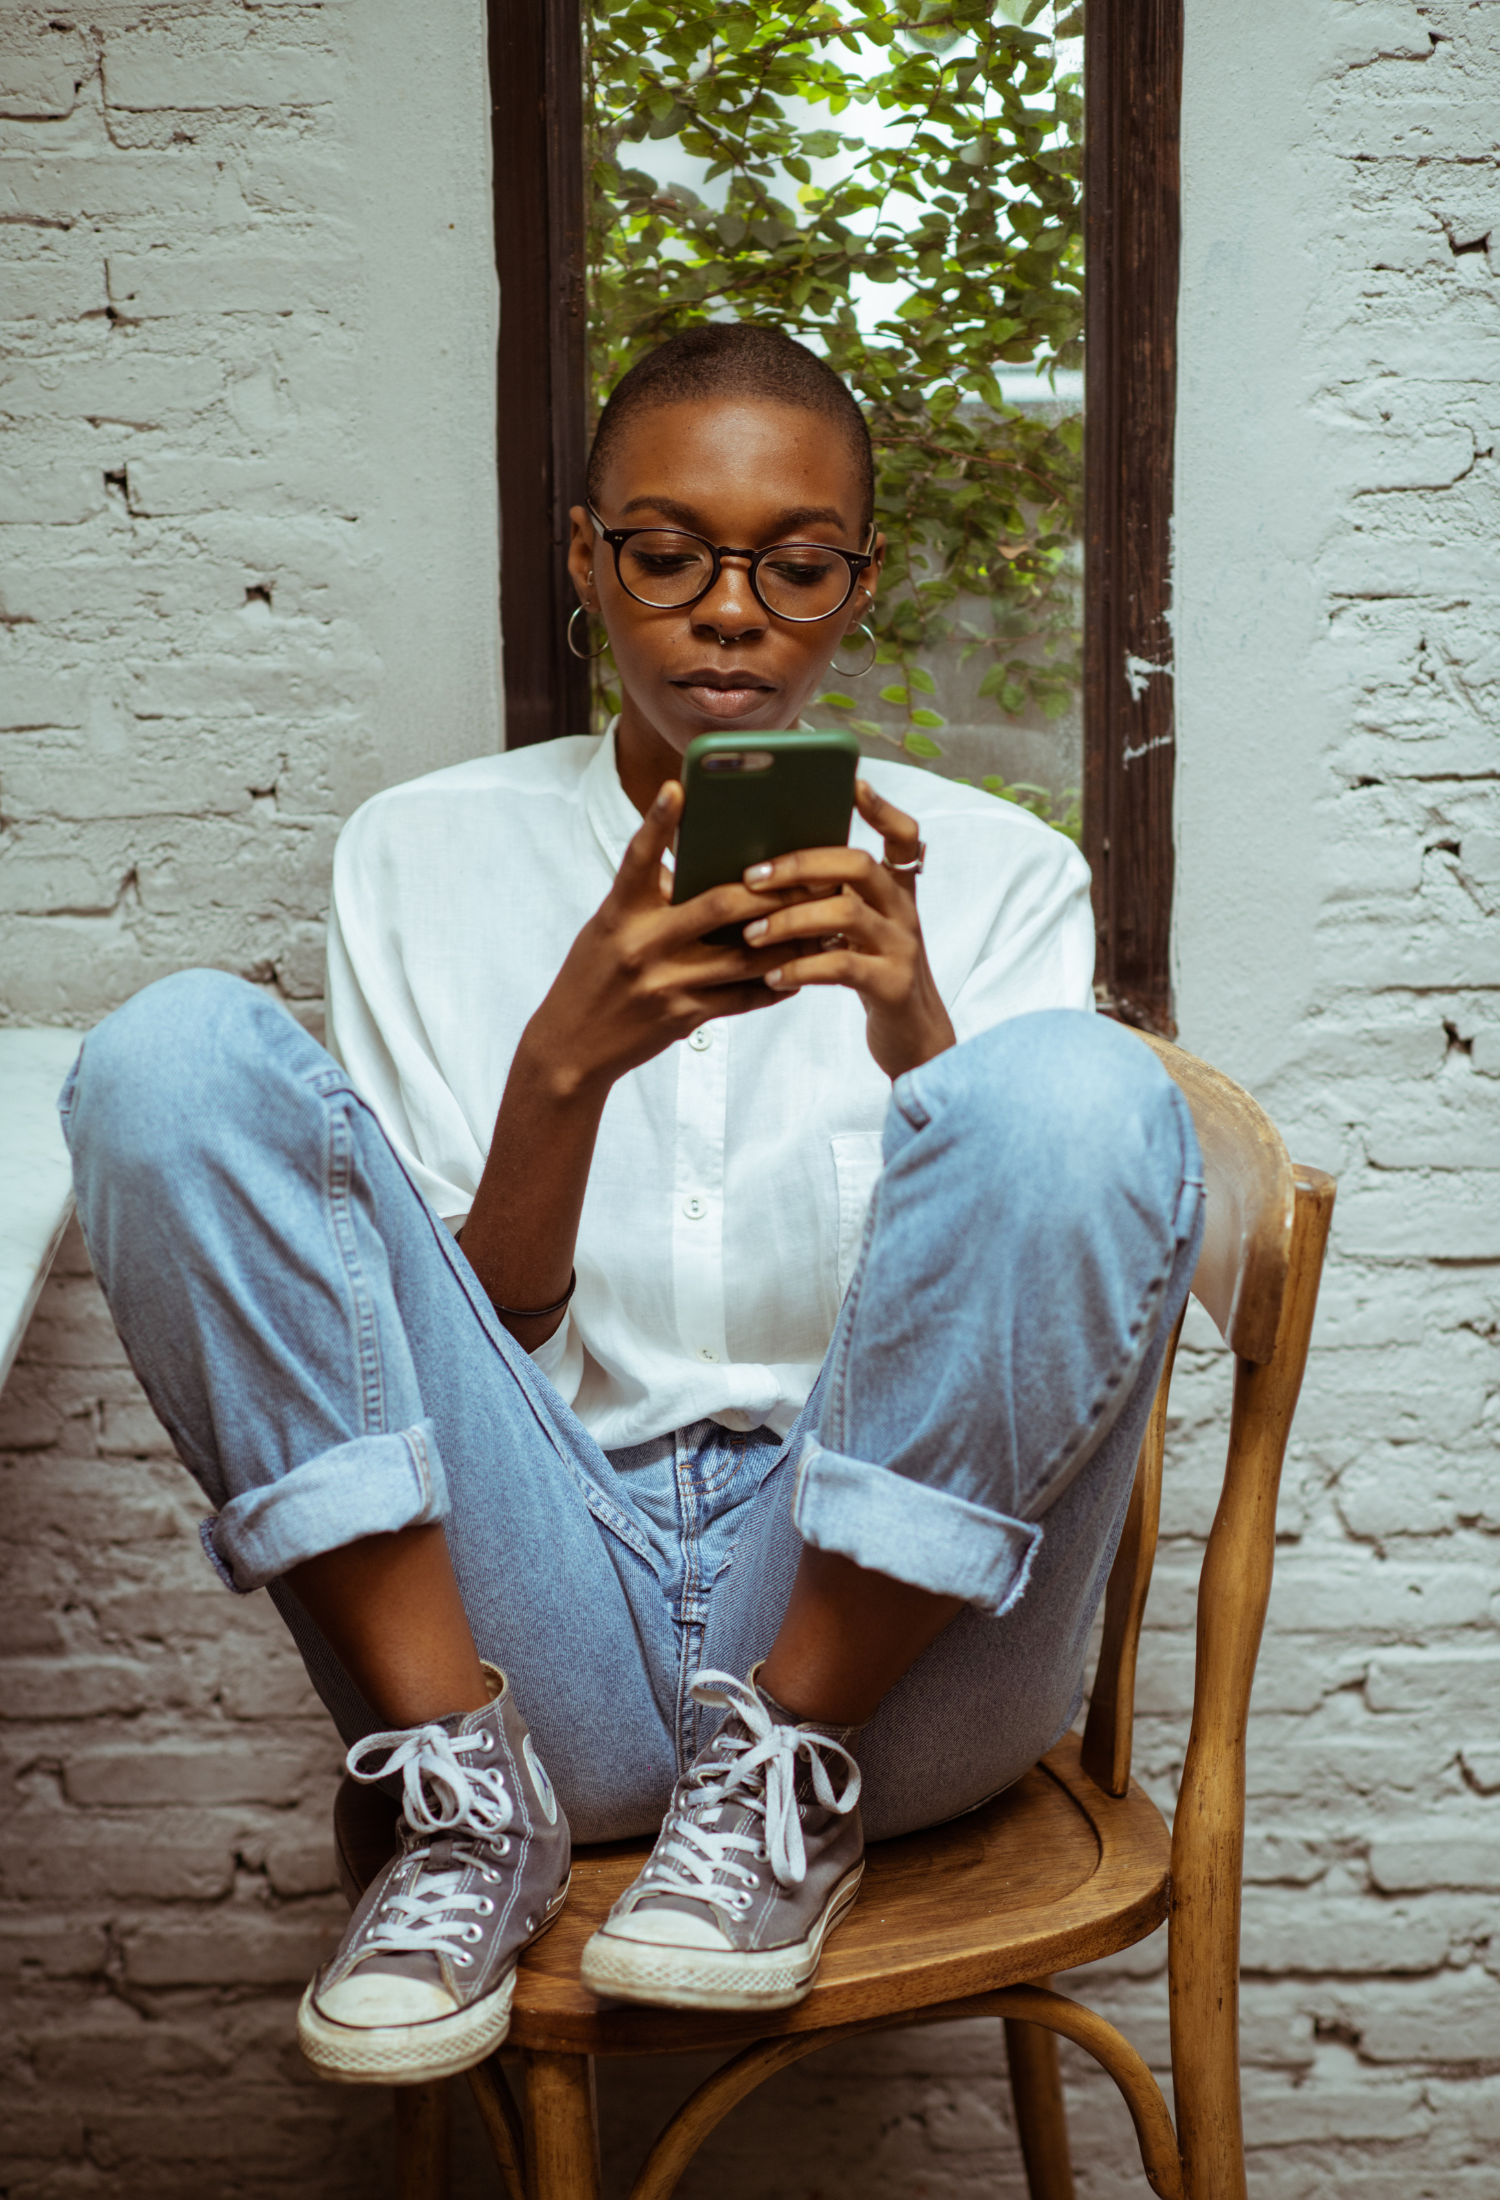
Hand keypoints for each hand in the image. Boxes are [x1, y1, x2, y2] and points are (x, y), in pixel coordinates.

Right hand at [518, 780, 789, 1101]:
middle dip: (769, 892)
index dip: (657, 822)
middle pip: (717, 906)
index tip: (678, 788)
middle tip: (810, 875)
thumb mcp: (611, 927)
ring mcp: (664, 983)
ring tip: (822, 924)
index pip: (637, 859)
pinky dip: (773, 984)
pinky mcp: (682, 1017)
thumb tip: (699, 861)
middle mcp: (642, 944)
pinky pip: (741, 998)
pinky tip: (799, 972)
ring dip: (787, 940)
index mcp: (620, 913)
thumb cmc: (595, 975)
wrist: (571, 1046)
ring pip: (743, 956)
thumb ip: (650, 896)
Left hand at [736, 779, 955, 1080]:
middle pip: (860, 865)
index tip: (854, 784)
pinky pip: (843, 966)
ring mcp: (902, 947)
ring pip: (847, 914)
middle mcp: (903, 911)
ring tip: (750, 933)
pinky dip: (802, 967)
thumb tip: (760, 869)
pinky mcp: (892, 986)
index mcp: (895, 891)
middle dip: (801, 863)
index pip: (903, 836)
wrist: (912, 1040)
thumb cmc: (869, 976)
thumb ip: (830, 898)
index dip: (882, 808)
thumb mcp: (857, 932)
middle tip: (752, 876)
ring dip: (790, 919)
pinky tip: (772, 976)